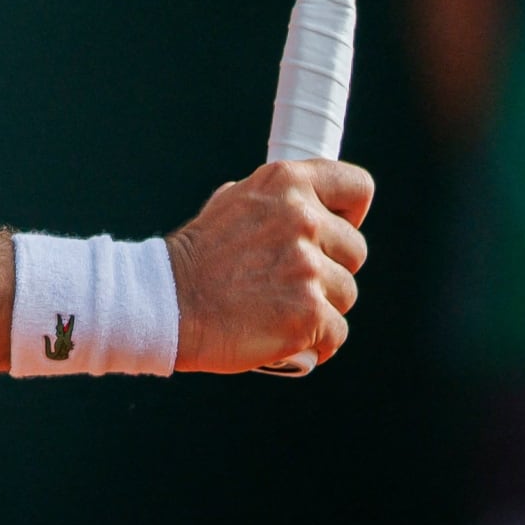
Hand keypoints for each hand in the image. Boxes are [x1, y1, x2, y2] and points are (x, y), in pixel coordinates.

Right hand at [163, 160, 373, 374]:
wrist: (166, 303)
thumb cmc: (198, 258)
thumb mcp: (232, 202)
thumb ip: (277, 201)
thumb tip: (304, 205)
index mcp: (287, 183)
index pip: (357, 186)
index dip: (350, 214)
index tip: (335, 231)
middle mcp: (302, 219)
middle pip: (355, 250)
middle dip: (329, 269)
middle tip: (288, 280)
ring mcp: (307, 268)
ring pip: (346, 294)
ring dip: (321, 306)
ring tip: (278, 308)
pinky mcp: (309, 314)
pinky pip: (336, 333)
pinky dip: (315, 341)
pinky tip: (286, 336)